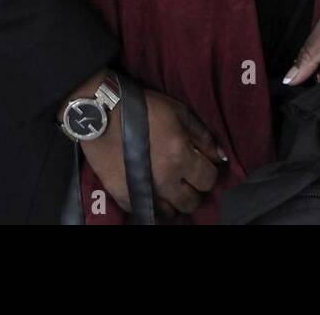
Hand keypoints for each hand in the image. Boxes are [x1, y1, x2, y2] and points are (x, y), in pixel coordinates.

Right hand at [65, 72, 225, 218]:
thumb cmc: (144, 107)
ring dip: (174, 201)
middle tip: (187, 177)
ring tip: (170, 186)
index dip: (208, 172)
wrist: (100, 114)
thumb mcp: (179, 112)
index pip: (208, 180)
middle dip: (193, 190)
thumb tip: (219, 156)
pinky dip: (154, 204)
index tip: (202, 165)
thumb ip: (202, 135)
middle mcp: (165, 180)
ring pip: (170, 213)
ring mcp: (143, 192)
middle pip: (191, 202)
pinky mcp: (123, 197)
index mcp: (180, 157)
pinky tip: (152, 190)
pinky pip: (146, 212)